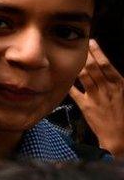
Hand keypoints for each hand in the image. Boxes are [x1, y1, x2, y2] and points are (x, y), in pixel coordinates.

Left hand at [69, 39, 123, 156]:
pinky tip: (61, 74)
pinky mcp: (86, 106)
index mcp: (119, 85)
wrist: (120, 137)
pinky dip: (68, 82)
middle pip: (92, 67)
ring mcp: (96, 97)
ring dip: (76, 65)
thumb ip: (115, 80)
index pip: (107, 65)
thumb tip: (106, 65)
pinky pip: (74, 91)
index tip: (91, 42)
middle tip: (77, 44)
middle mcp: (107, 89)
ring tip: (70, 55)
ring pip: (83, 76)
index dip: (98, 52)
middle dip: (84, 54)